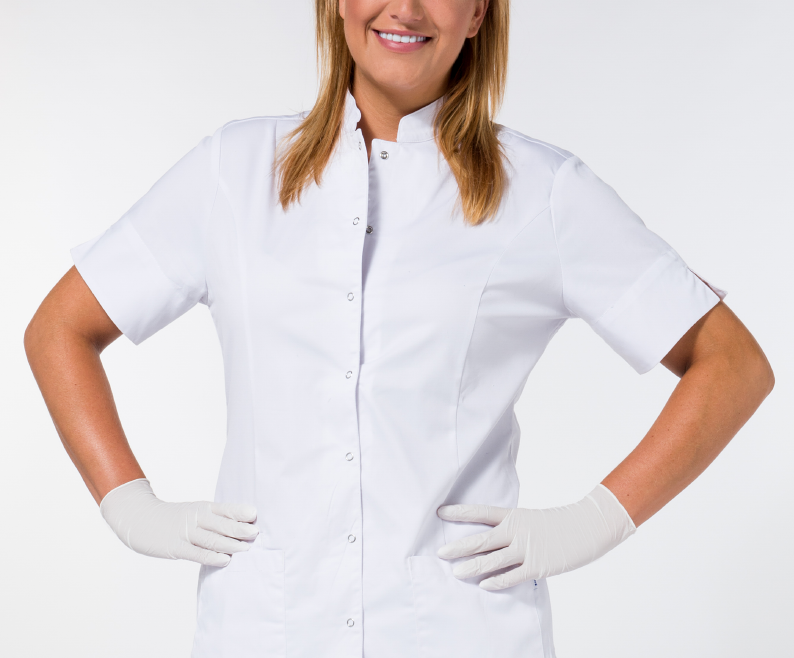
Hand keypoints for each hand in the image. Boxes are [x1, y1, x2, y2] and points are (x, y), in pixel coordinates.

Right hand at [99, 478, 259, 566]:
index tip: (255, 514)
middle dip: (239, 528)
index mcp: (202, 507)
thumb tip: (244, 525)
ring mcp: (185, 532)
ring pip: (211, 538)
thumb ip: (216, 518)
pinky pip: (196, 553)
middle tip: (255, 533)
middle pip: (221, 523)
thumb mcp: (195, 512)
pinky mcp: (175, 547)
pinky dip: (212, 557)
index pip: (225, 508)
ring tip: (246, 548)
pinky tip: (225, 560)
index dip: (240, 511)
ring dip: (230, 543)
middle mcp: (195, 518)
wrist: (139, 519)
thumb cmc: (174, 518)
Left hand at [436, 484, 635, 590]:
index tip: (440, 513)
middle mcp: (516, 531)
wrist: (587, 527)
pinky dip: (496, 581)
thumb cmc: (557, 524)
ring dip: (472, 567)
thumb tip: (490, 543)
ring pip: (492, 560)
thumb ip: (511, 529)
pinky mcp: (537, 566)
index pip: (481, 512)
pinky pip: (511, 576)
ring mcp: (526, 549)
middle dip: (458, 547)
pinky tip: (484, 585)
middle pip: (481, 540)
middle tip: (440, 553)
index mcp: (514, 516)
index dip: (460, 513)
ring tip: (455, 572)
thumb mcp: (530, 519)